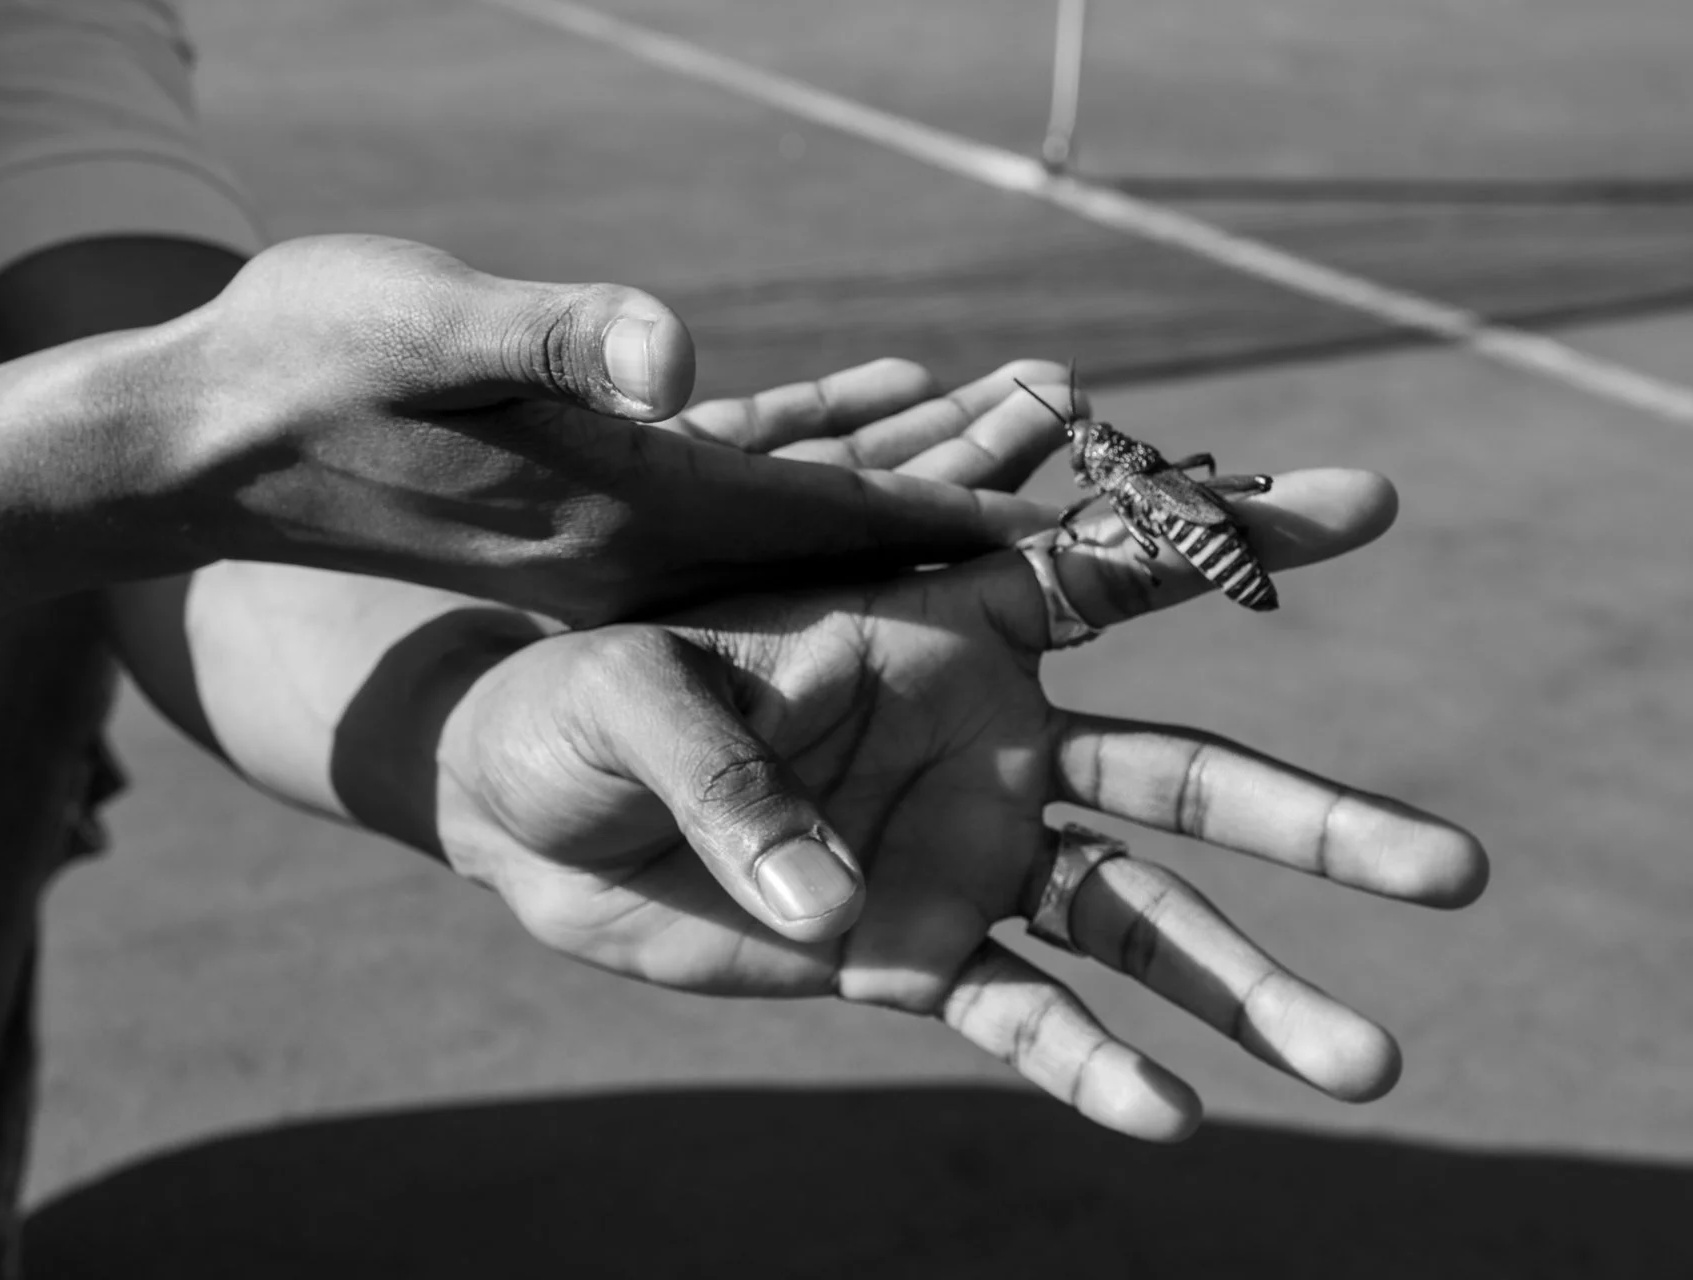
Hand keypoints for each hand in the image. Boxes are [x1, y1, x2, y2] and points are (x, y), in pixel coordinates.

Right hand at [144, 235, 1072, 623]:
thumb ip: (549, 342)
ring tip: (1030, 404)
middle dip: (980, 480)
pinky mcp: (589, 492)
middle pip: (852, 521)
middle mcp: (640, 544)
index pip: (835, 522)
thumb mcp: (420, 332)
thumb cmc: (301, 368)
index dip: (965, 515)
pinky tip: (885, 392)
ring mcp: (617, 528)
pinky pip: (740, 464)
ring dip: (920, 452)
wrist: (205, 436)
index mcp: (623, 512)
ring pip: (813, 494)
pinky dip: (825, 431)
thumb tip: (673, 353)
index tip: (1091, 520)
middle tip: (1104, 438)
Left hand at [422, 470, 1487, 1140]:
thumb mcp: (635, 697)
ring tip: (1369, 1061)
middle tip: (1457, 871)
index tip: (1365, 505)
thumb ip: (732, 774)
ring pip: (1134, 916)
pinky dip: (1090, 1064)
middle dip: (1314, 821)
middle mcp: (983, 739)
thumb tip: (825, 906)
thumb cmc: (573, 707)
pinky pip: (1019, 1013)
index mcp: (934, 625)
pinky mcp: (904, 956)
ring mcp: (957, 854)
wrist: (526, 811)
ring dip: (1246, 984)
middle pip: (1183, 773)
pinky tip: (1170, 1118)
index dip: (1233, 534)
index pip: (1105, 567)